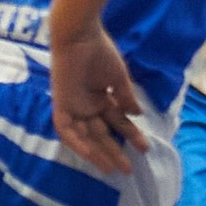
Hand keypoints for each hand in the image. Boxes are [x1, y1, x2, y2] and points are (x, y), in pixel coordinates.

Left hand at [48, 23, 146, 175]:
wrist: (81, 35)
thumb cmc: (99, 51)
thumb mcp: (118, 78)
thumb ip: (125, 98)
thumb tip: (137, 114)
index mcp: (100, 97)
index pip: (116, 122)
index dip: (130, 135)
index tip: (145, 148)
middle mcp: (86, 105)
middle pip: (100, 134)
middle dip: (114, 151)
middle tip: (129, 169)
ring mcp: (73, 105)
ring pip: (84, 136)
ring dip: (97, 152)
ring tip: (112, 169)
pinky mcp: (61, 103)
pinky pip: (65, 128)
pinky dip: (76, 141)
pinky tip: (90, 154)